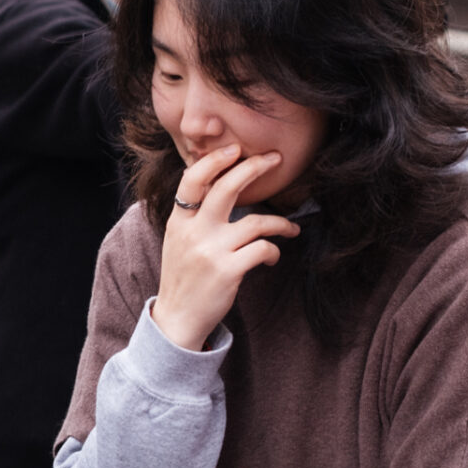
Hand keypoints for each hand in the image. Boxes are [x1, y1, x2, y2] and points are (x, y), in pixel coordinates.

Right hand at [153, 144, 300, 351]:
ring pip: (256, 221)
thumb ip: (195, 216)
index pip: (192, 180)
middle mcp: (194, 232)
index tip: (236, 148)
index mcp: (179, 221)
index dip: (215, 160)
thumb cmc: (183, 278)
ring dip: (280, 223)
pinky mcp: (228, 271)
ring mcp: (211, 251)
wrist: (177, 319)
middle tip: (275, 159)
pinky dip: (273, 251)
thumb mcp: (178, 241)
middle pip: (227, 188)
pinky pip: (262, 249)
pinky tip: (272, 256)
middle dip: (254, 167)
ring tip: (290, 228)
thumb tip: (222, 186)